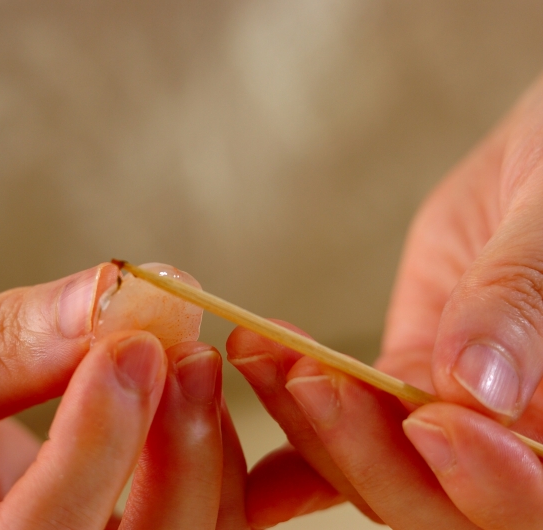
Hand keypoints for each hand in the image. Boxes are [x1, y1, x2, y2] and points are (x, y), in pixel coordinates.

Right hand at [0, 263, 246, 528]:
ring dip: (200, 452)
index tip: (130, 341)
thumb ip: (9, 339)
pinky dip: (201, 455)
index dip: (97, 440)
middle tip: (183, 348)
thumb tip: (124, 291)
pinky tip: (189, 391)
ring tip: (188, 358)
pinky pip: (177, 516)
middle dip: (173, 450)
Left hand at [228, 75, 542, 528]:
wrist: (531, 168)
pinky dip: (292, 418)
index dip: (486, 478)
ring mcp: (447, 419)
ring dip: (308, 420)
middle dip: (366, 450)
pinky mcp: (396, 386)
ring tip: (260, 349)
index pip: (532, 498)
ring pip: (375, 465)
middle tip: (311, 379)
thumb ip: (518, 302)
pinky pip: (344, 423)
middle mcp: (509, 442)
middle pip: (437, 502)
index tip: (430, 419)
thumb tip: (478, 384)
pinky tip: (255, 374)